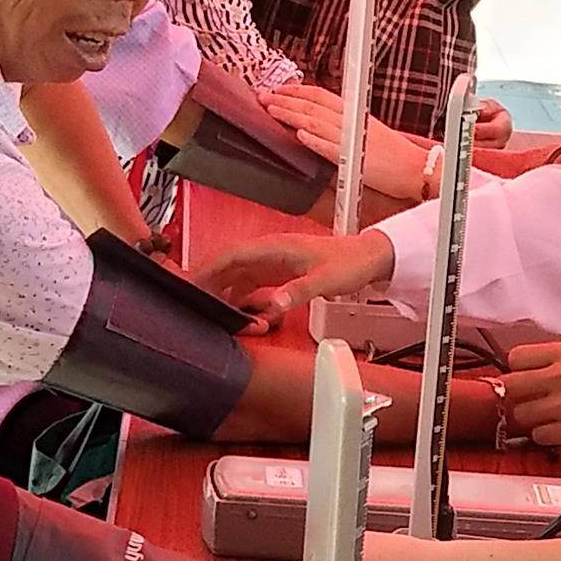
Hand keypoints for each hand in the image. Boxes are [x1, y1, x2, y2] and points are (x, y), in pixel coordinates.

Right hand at [199, 229, 392, 321]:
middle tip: (194, 301)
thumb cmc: (349, 263)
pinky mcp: (281, 273)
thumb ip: (299, 292)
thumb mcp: (325, 280)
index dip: (209, 268)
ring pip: (239, 275)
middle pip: (230, 265)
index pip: (232, 255)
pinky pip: (253, 284)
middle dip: (210, 282)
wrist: (368, 258)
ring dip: (225, 291)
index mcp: (276, 248)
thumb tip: (274, 304)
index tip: (192, 282)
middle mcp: (271, 253)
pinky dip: (242, 297)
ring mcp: (275, 263)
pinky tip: (239, 311)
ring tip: (211, 309)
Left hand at [497, 342, 560, 453]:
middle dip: (518, 397)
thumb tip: (528, 371)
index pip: (516, 356)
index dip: (518, 371)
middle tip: (532, 403)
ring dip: (533, 420)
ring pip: (521, 414)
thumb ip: (559, 364)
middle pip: (510, 385)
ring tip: (555, 419)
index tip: (523, 379)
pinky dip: (548, 437)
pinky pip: (538, 436)